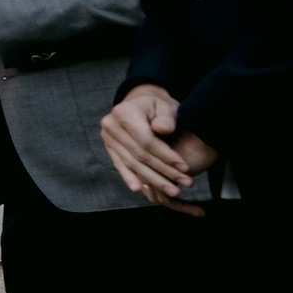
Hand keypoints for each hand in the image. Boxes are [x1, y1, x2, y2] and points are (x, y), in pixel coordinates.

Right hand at [99, 84, 207, 215]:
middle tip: (184, 183)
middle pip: (139, 155)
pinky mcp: (109, 147)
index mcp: (123, 112)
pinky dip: (130, 177)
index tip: (185, 167)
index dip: (166, 156)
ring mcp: (107, 137)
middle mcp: (110, 125)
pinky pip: (120, 165)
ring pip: (132, 163)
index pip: (146, 140)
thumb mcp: (166, 106)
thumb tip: (163, 130)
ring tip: (172, 190)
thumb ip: (166, 118)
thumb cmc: (158, 106)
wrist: (140, 103)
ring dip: (152, 179)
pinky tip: (138, 188)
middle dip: (164, 171)